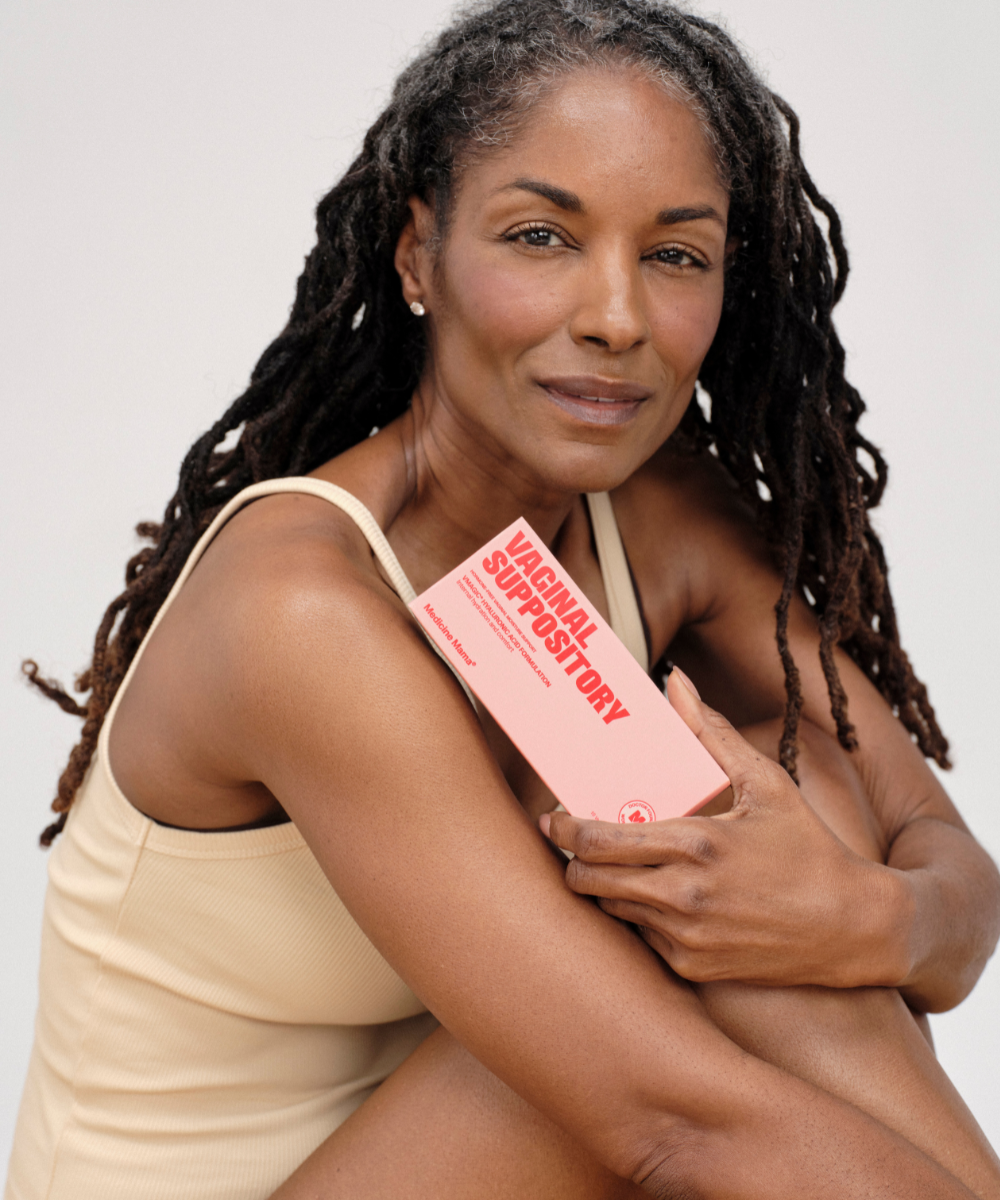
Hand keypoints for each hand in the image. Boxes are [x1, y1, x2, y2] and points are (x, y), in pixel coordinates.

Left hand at [540, 671, 905, 987]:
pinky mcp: (693, 967)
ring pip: (610, 910)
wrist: (851, 927)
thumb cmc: (808, 847)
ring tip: (617, 863)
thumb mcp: (765, 782)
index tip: (555, 817)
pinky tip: (660, 894)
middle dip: (572, 860)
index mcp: (695, 845)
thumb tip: (675, 682)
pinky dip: (640, 915)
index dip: (565, 829)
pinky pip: (641, 937)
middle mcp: (683, 896)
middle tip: (575, 841)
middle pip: (587, 881)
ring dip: (605, 886)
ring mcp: (686, 937)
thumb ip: (712, 732)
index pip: (598, 842)